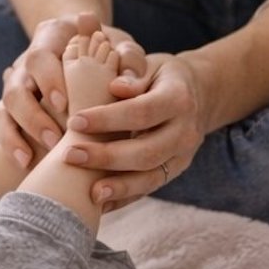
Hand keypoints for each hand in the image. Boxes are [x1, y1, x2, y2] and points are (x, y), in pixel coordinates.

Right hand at [0, 13, 143, 165]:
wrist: (94, 56)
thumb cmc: (111, 50)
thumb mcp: (123, 48)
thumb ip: (129, 59)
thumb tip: (126, 86)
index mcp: (51, 38)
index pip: (39, 57)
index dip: (48, 81)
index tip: (65, 103)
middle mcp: (27, 62)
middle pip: (15, 87)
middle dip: (33, 116)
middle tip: (55, 139)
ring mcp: (17, 85)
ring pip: (4, 108)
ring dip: (18, 134)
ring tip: (37, 157)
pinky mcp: (13, 108)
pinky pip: (0, 125)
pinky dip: (10, 143)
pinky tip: (25, 163)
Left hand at [59, 52, 207, 207]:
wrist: (198, 94)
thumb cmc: (160, 75)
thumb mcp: (150, 65)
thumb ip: (132, 71)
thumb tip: (115, 86)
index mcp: (178, 98)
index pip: (142, 112)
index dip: (108, 119)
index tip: (75, 121)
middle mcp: (186, 131)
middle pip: (146, 151)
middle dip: (106, 157)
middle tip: (70, 156)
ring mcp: (183, 155)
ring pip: (151, 177)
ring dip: (119, 186)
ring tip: (89, 193)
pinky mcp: (175, 171)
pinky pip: (149, 188)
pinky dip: (125, 197)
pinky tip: (100, 203)